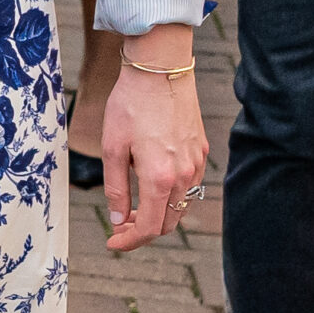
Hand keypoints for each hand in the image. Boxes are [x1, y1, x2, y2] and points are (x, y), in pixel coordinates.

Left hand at [101, 26, 208, 251]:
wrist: (160, 69)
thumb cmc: (130, 104)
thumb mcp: (113, 147)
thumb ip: (116, 187)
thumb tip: (118, 218)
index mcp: (159, 178)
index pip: (149, 227)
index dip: (129, 241)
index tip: (113, 243)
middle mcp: (184, 175)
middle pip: (167, 222)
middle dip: (142, 231)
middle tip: (118, 226)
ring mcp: (196, 163)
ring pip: (181, 206)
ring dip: (158, 214)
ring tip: (132, 208)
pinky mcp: (200, 150)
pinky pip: (189, 185)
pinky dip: (171, 196)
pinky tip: (151, 186)